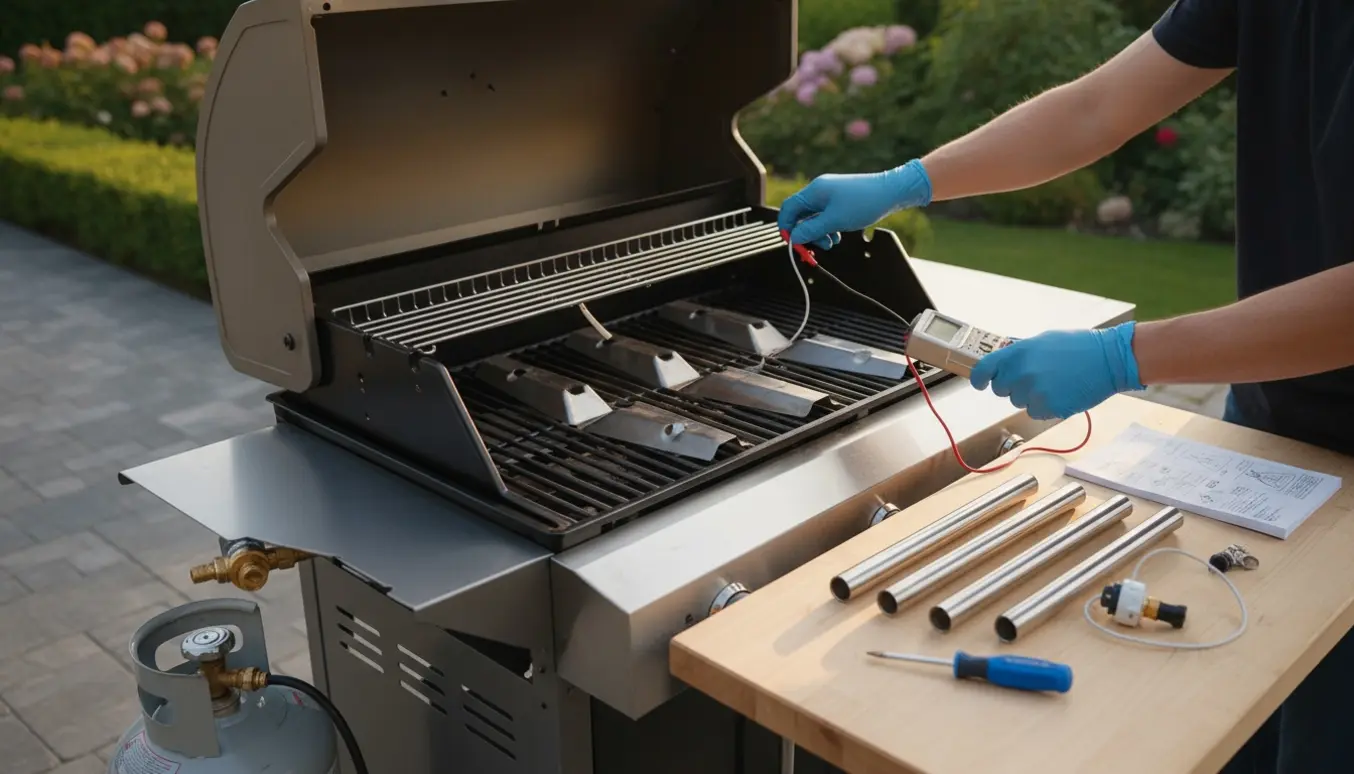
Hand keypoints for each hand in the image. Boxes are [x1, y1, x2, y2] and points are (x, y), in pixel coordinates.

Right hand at [776, 159, 932, 249]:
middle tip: (815, 248)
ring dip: (818, 233)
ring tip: (831, 242)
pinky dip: (828, 228)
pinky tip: (838, 235)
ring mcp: (830, 195)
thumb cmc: (864, 203)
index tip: (792, 243)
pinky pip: (826, 216)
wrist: (892, 191)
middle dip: (806, 233)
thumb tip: (794, 237)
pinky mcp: (840, 200)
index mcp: (814, 191)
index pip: (788, 209)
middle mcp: (819, 191)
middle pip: (801, 215)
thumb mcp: (834, 221)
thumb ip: (811, 230)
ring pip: (814, 218)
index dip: (786, 227)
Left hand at [969, 322, 1143, 419]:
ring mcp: (1035, 392)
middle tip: (1033, 377)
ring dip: (1030, 396)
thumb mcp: (1043, 340)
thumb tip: (1002, 357)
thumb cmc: (1079, 346)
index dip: (979, 378)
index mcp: (1018, 353)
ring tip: (1053, 382)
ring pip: (1018, 402)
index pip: (983, 370)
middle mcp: (1022, 373)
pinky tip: (1060, 392)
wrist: (1109, 359)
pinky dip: (1045, 407)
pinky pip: (1035, 412)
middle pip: (1000, 389)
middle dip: (1012, 385)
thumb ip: (1019, 351)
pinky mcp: (1049, 407)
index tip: (980, 382)